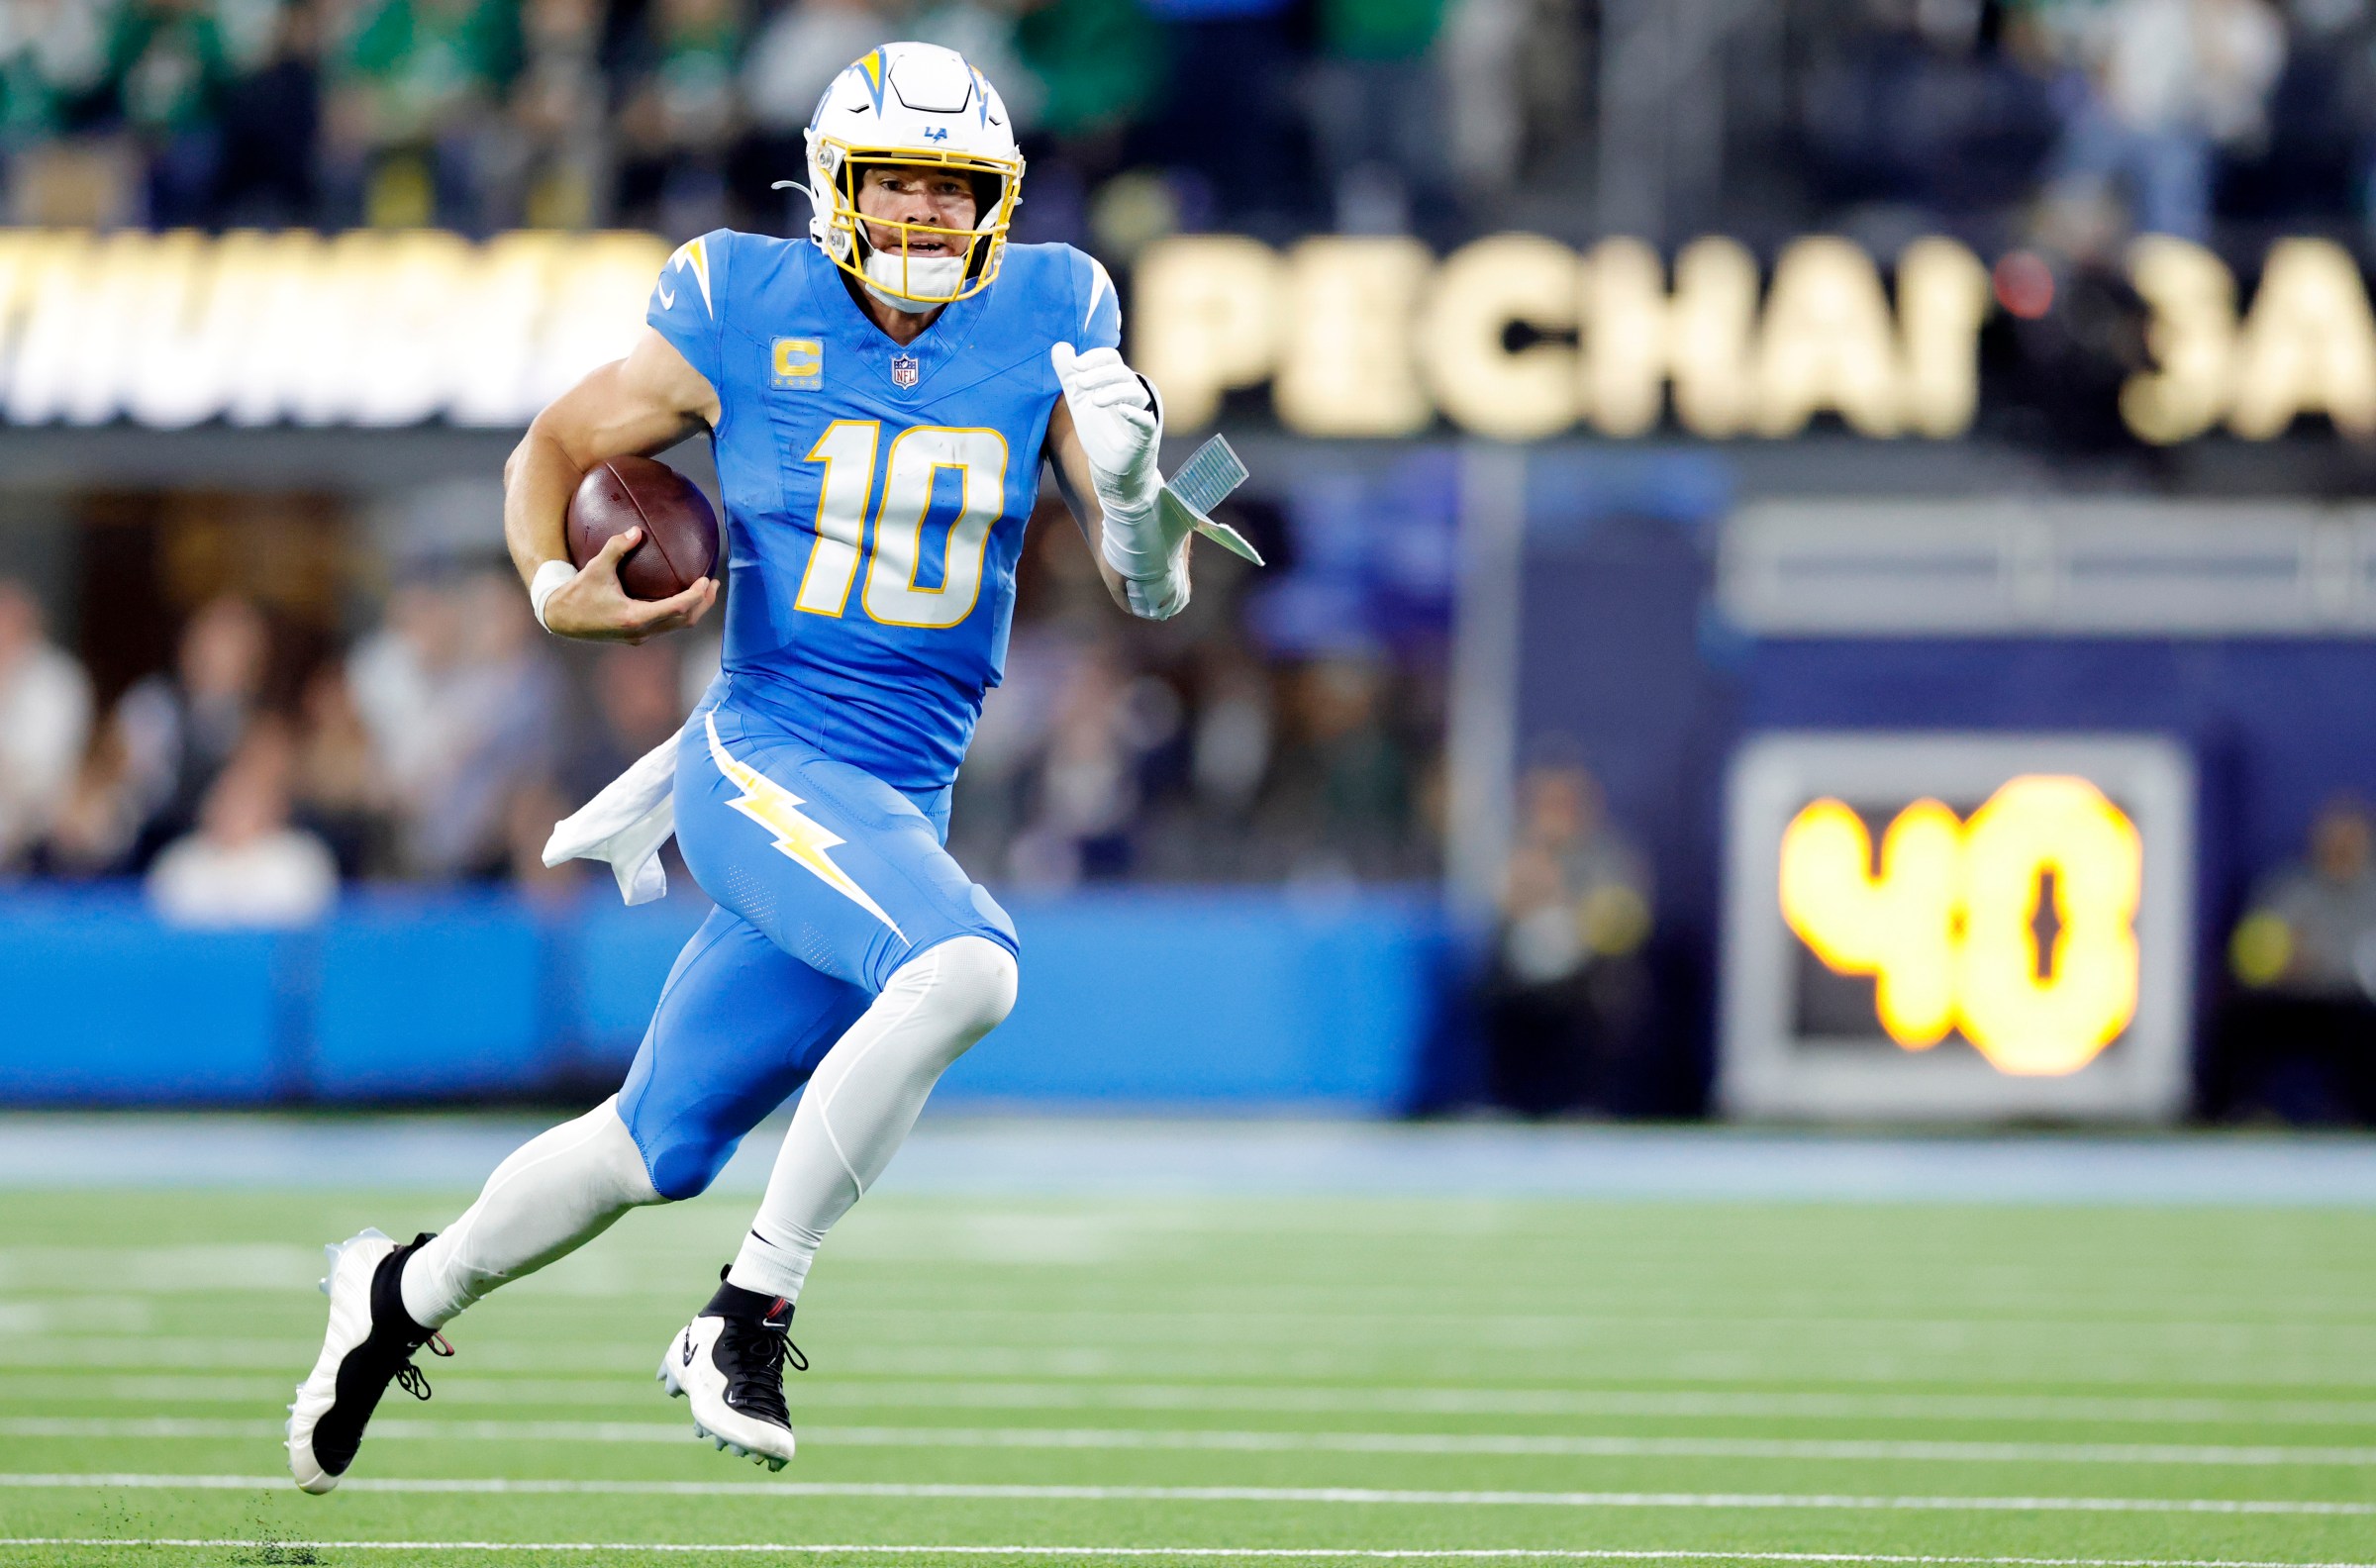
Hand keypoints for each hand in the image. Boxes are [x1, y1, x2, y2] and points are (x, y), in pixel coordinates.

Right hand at [540, 527, 717, 643]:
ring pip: (676, 625)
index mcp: (634, 618)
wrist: (560, 619)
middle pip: (684, 621)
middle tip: (715, 583)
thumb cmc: (577, 592)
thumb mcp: (595, 567)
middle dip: (703, 603)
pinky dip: (678, 611)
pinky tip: (680, 594)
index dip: (696, 596)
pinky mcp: (636, 636)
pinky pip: (666, 624)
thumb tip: (637, 530)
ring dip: (694, 609)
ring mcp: (640, 637)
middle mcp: (641, 632)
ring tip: (706, 590)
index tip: (707, 580)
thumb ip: (616, 547)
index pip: (677, 608)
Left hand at [1050, 343, 1159, 512]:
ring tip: (1094, 401)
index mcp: (1115, 381)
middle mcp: (1130, 392)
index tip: (1075, 366)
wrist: (1110, 465)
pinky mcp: (1145, 434)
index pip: (1110, 358)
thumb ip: (1069, 374)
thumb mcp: (1079, 399)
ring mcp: (1139, 412)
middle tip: (1079, 382)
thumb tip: (1059, 347)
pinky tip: (1121, 411)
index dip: (1094, 358)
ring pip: (1133, 392)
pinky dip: (1135, 414)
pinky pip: (1145, 420)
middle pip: (1121, 372)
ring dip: (1113, 392)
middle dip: (1100, 374)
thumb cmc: (1100, 428)